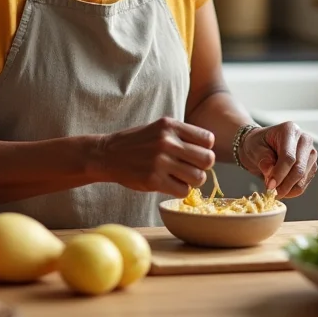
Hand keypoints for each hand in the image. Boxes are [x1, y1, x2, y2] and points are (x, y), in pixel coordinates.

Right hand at [100, 117, 214, 197]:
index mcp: (170, 125)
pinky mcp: (154, 180)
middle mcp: (167, 141)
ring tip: (181, 177)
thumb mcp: (159, 128)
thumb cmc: (138, 142)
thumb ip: (182, 135)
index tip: (196, 153)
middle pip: (207, 160)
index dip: (205, 149)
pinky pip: (183, 191)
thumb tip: (209, 150)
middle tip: (192, 168)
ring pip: (198, 178)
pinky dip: (180, 190)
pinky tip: (171, 184)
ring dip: (193, 180)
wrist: (108, 154)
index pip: (208, 139)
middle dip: (203, 166)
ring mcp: (160, 162)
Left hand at [239, 123, 316, 197]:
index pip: (288, 156)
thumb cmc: (258, 144)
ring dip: (288, 189)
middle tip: (272, 192)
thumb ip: (263, 159)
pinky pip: (305, 182)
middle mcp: (304, 139)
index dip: (279, 173)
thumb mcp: (254, 148)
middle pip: (299, 168)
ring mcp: (311, 152)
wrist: (262, 146)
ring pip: (303, 177)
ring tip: (275, 191)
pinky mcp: (312, 165)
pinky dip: (293, 190)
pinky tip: (282, 190)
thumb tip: (270, 174)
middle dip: (284, 184)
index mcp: (290, 130)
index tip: (270, 186)